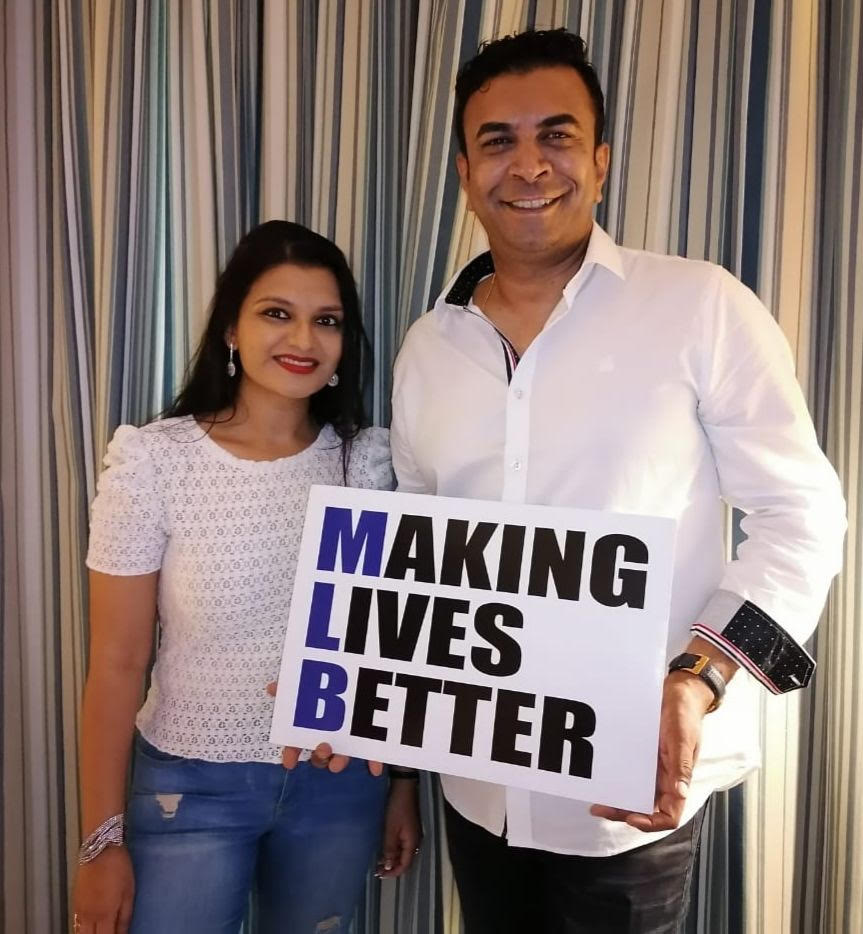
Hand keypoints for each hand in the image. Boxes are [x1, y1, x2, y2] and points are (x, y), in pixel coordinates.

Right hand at [72, 845, 133, 932]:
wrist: (99, 849)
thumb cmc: (119, 868)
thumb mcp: (129, 892)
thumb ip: (125, 917)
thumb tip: (125, 933)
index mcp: (105, 914)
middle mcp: (89, 916)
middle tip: (108, 933)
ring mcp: (80, 910)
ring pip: (80, 933)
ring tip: (100, 931)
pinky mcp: (75, 902)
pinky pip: (75, 924)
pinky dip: (82, 930)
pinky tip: (89, 929)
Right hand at [266, 682, 382, 774]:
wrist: (369, 672)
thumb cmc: (334, 678)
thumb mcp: (311, 678)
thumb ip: (292, 685)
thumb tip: (272, 687)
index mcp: (313, 724)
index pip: (298, 743)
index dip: (292, 753)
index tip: (289, 763)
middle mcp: (330, 735)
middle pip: (321, 752)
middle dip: (319, 755)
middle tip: (322, 747)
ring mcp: (351, 738)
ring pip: (343, 755)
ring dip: (339, 761)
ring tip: (337, 763)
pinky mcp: (372, 738)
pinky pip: (373, 753)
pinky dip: (373, 762)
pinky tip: (374, 770)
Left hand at [376, 779, 421, 878]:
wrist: (403, 789)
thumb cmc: (397, 808)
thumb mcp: (391, 829)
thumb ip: (390, 849)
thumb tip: (388, 867)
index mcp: (412, 843)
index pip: (405, 865)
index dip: (394, 872)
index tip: (381, 875)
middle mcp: (415, 841)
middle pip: (405, 860)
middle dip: (392, 867)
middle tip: (378, 871)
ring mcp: (412, 835)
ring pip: (403, 853)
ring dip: (392, 859)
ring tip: (379, 862)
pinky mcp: (408, 829)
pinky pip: (402, 845)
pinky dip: (394, 850)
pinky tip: (385, 849)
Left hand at [590, 672, 711, 831]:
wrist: (679, 691)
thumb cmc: (685, 714)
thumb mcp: (683, 738)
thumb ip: (682, 766)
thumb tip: (680, 793)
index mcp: (678, 779)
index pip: (668, 815)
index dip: (650, 823)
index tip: (630, 817)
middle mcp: (665, 778)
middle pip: (646, 808)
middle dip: (624, 813)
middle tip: (600, 809)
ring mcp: (653, 768)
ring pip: (634, 794)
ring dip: (617, 800)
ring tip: (597, 800)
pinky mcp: (642, 755)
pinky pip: (628, 773)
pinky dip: (616, 780)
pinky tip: (601, 778)